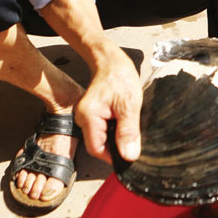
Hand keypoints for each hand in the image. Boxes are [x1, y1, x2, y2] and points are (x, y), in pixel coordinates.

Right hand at [74, 46, 141, 162]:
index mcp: (88, 116)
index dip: (114, 157)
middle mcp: (83, 118)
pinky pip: (104, 129)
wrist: (111, 60)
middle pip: (100, 145)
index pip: (97, 149)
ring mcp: (86, 116)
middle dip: (117, 145)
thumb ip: (128, 131)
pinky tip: (124, 120)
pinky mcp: (93, 115)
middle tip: (134, 137)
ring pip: (103, 138)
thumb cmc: (119, 76)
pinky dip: (115, 129)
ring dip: (117, 136)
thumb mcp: (130, 105)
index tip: (130, 156)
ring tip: (129, 122)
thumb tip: (129, 155)